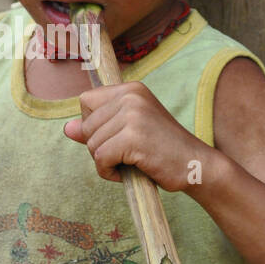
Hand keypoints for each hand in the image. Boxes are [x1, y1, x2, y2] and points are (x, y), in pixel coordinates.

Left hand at [63, 82, 212, 193]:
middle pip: (86, 125)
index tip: (117, 137)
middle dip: (99, 147)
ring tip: (130, 164)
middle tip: (126, 156)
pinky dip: (108, 173)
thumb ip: (99, 128)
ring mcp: (132, 115)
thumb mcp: (128, 133)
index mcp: (130, 90)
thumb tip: (67, 128)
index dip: (94, 125)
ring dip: (105, 162)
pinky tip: (127, 173)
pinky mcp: (133, 137)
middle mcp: (130, 96)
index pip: (86, 101)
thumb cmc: (162, 152)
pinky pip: (100, 159)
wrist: (196, 166)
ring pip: (92, 144)